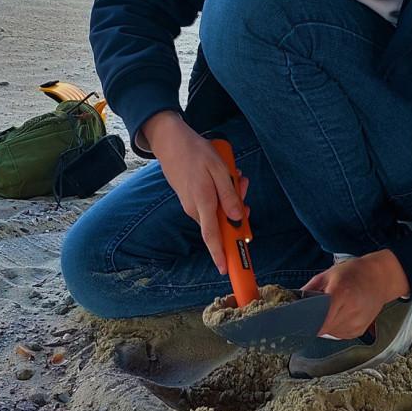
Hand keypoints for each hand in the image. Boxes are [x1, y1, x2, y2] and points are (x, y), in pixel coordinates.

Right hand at [142, 111, 249, 275]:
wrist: (169, 141)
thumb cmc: (195, 152)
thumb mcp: (219, 169)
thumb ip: (229, 194)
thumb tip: (238, 217)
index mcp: (203, 202)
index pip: (212, 235)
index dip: (219, 253)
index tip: (225, 269)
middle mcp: (195, 208)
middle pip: (221, 223)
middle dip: (236, 211)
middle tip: (242, 185)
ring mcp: (191, 204)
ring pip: (217, 212)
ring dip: (229, 199)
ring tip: (234, 176)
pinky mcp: (190, 198)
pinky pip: (210, 204)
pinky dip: (220, 195)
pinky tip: (223, 177)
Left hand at [301, 249, 410, 338]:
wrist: (379, 278)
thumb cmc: (353, 273)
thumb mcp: (326, 275)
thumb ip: (308, 291)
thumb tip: (292, 304)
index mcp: (341, 294)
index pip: (319, 319)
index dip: (306, 321)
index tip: (298, 319)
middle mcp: (351, 311)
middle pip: (322, 328)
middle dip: (313, 322)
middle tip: (311, 311)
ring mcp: (357, 323)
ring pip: (330, 333)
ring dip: (324, 325)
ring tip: (330, 309)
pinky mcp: (360, 331)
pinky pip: (339, 334)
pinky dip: (334, 327)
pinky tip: (339, 315)